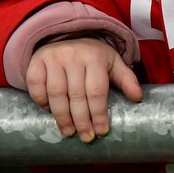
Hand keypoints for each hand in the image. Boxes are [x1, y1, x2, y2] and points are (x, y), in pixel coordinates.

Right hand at [27, 37, 142, 141]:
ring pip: (56, 93)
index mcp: (95, 57)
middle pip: (77, 95)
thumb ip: (126, 79)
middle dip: (82, 120)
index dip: (99, 113)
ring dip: (62, 117)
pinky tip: (48, 112)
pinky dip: (41, 100)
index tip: (102, 131)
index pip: (97, 91)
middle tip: (86, 137)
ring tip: (69, 132)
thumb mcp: (113, 63)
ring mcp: (53, 58)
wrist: (68, 34)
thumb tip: (137, 98)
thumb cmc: (94, 56)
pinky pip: (36, 85)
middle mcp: (73, 56)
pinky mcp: (36, 61)